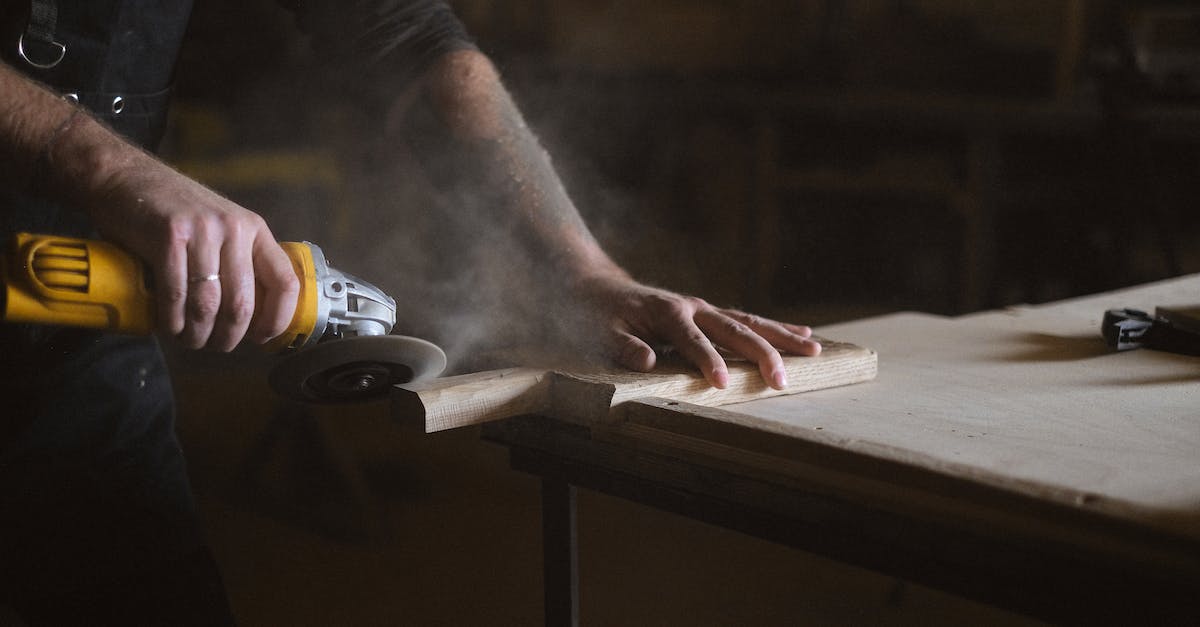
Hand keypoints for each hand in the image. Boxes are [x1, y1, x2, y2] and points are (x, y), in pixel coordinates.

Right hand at [88, 155, 298, 350]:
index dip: (277, 319)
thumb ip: (237, 260)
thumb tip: (251, 317)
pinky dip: (173, 320)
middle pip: (242, 303)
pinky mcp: (169, 236)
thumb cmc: (172, 211)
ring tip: (189, 341)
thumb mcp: (218, 228)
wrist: (123, 176)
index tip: (262, 339)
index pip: (285, 282)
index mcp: (254, 230)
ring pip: (209, 305)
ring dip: (198, 334)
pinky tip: (170, 328)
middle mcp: (234, 229)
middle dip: (229, 336)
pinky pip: (176, 294)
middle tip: (215, 346)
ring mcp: (202, 231)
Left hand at [576, 273, 820, 389]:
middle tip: (782, 379)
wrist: (602, 288)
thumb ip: (624, 346)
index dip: (708, 362)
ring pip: (751, 322)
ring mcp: (706, 309)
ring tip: (815, 351)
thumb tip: (646, 361)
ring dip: (782, 337)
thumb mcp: (604, 332)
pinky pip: (748, 321)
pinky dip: (776, 328)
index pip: (693, 341)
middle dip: (761, 354)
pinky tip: (803, 336)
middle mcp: (693, 307)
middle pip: (735, 330)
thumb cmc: (602, 316)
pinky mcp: (712, 314)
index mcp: (668, 313)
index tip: (723, 384)